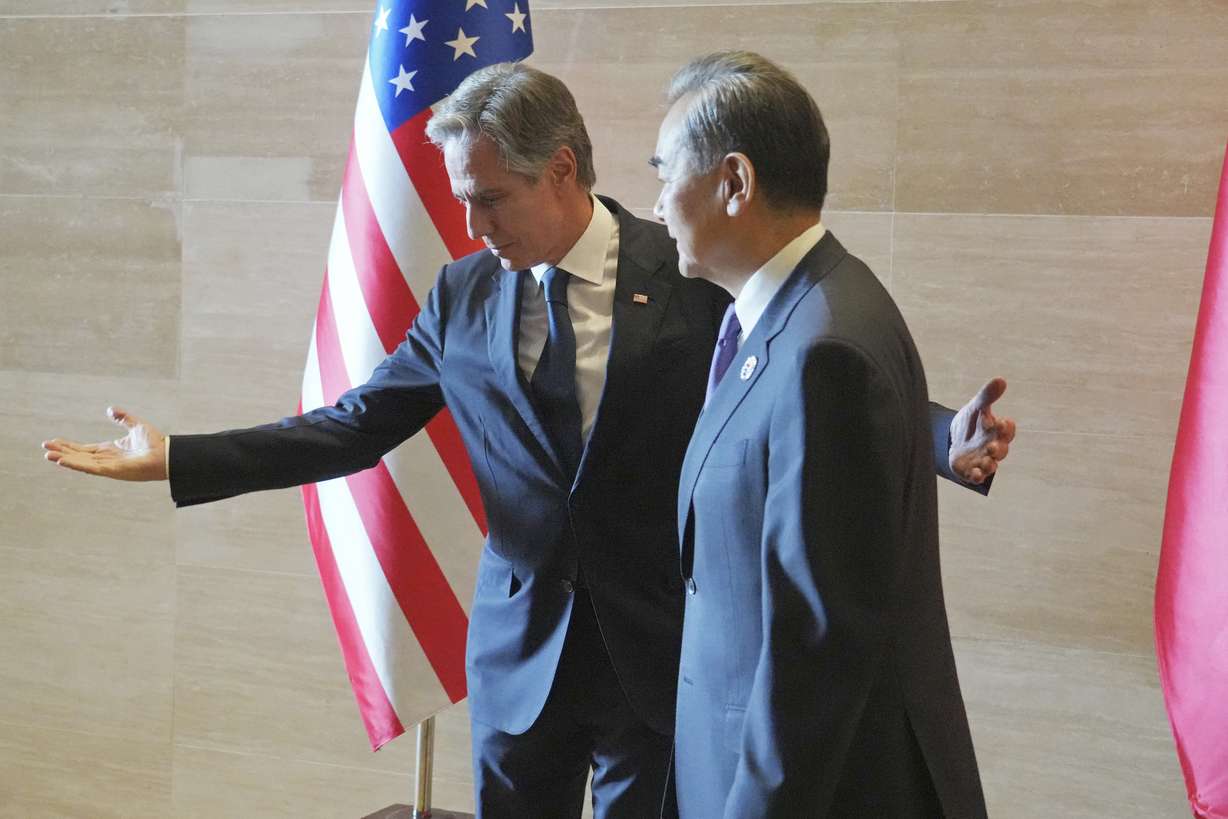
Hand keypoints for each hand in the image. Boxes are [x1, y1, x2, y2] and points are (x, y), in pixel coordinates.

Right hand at [42, 407, 168, 480]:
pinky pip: (91, 468)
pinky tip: (63, 461)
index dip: (68, 446)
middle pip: (79, 456)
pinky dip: (76, 464)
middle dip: (62, 452)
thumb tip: (110, 409)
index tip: (53, 442)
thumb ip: (122, 417)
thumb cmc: (155, 443)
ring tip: (48, 456)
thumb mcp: (135, 425)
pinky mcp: (113, 470)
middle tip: (45, 449)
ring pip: (81, 463)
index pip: (84, 449)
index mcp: (109, 450)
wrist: (167, 453)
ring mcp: (108, 466)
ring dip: (65, 459)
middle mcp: (106, 459)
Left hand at [949, 378, 1015, 484]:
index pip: (1007, 430)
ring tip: (986, 462)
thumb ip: (987, 396)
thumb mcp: (976, 407)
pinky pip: (978, 476)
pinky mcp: (972, 470)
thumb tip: (1001, 380)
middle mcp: (993, 446)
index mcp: (997, 430)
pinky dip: (977, 476)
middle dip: (998, 449)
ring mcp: (983, 459)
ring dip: (990, 464)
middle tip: (991, 447)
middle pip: (1002, 450)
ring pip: (992, 465)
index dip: (1005, 427)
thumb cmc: (971, 422)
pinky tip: (975, 474)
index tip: (997, 421)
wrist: (953, 438)